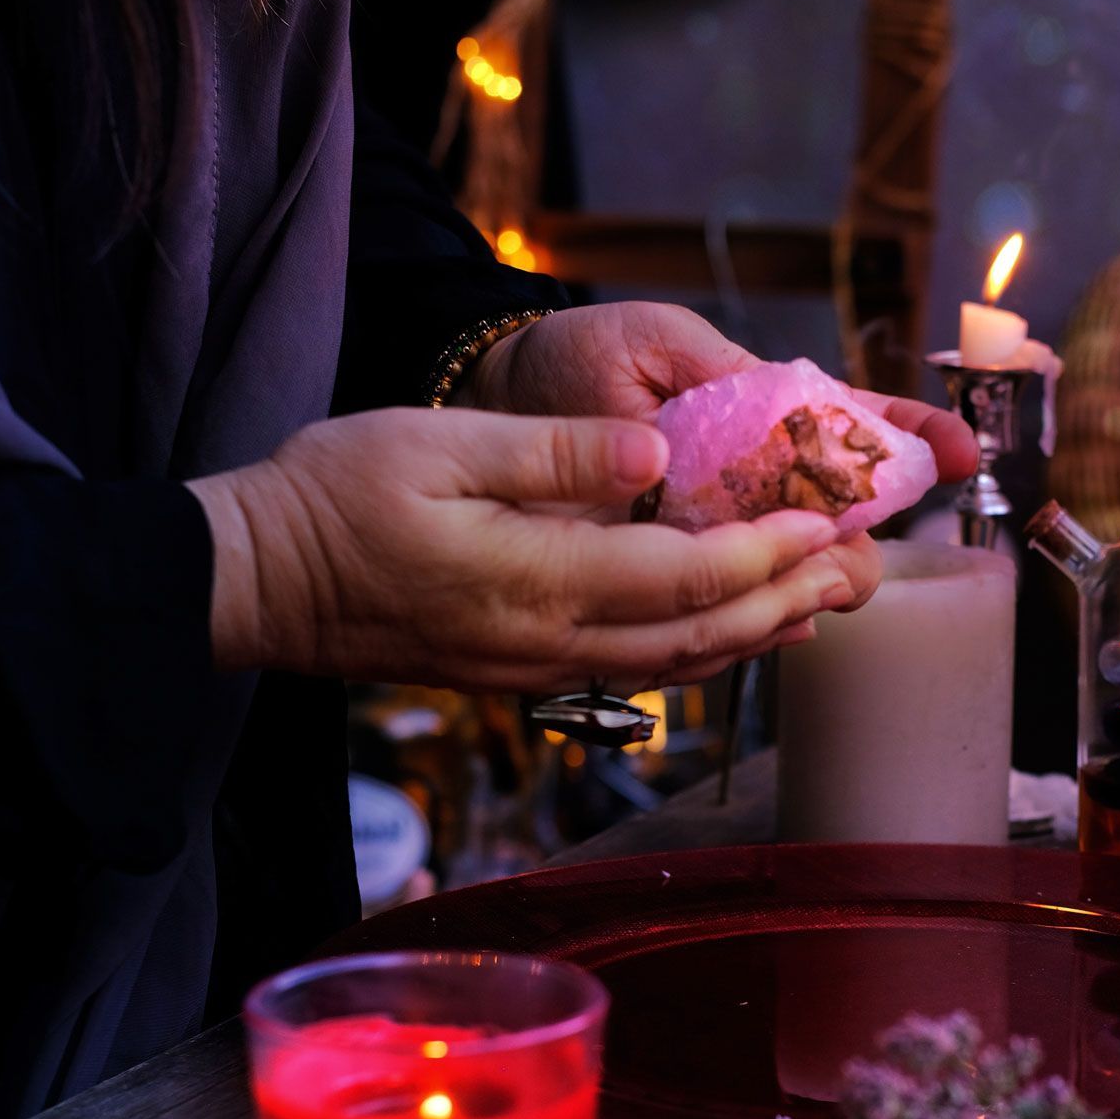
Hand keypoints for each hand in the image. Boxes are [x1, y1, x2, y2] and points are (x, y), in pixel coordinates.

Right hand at [186, 408, 861, 692]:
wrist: (256, 582)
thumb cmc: (333, 499)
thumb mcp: (436, 446)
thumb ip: (554, 453)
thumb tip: (658, 452)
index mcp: (537, 581)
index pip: (686, 578)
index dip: (768, 554)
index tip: (827, 520)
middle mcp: (549, 643)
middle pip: (702, 636)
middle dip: (790, 600)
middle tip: (863, 566)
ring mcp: (537, 668)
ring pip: (678, 666)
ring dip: (761, 633)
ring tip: (827, 597)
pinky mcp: (524, 672)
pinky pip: (641, 670)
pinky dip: (706, 650)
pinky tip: (739, 628)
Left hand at [470, 301, 980, 609]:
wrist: (490, 406)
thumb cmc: (575, 360)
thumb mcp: (660, 342)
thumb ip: (728, 372)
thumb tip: (796, 413)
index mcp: (759, 419)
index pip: (854, 431)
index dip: (912, 442)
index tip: (959, 452)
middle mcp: (747, 487)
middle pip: (836, 524)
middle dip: (865, 536)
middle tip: (860, 545)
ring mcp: (709, 538)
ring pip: (790, 575)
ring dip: (820, 583)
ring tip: (829, 587)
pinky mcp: (663, 581)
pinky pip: (722, 612)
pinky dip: (759, 622)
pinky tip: (785, 626)